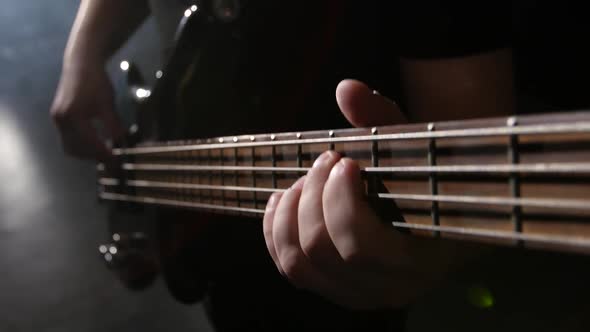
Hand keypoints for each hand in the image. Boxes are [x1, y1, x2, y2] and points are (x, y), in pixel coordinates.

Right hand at [50, 58, 124, 162]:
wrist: (81, 63)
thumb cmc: (96, 81)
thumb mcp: (107, 104)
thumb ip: (113, 125)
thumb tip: (121, 143)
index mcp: (73, 116)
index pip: (90, 144)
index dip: (104, 154)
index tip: (117, 162)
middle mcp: (61, 120)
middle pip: (76, 149)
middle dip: (94, 157)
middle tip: (112, 160)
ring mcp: (57, 119)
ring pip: (69, 146)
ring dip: (86, 153)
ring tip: (104, 153)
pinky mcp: (58, 117)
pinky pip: (67, 138)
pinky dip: (80, 145)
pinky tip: (95, 142)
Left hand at [262, 79, 469, 308]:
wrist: (439, 218)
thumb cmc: (427, 183)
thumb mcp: (415, 152)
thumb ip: (384, 122)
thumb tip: (347, 89)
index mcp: (416, 261)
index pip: (358, 246)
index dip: (339, 200)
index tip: (345, 161)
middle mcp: (385, 289)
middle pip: (320, 249)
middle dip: (313, 196)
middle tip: (326, 161)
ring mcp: (354, 294)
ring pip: (297, 264)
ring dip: (290, 214)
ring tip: (302, 180)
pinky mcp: (331, 288)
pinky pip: (288, 268)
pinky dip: (274, 231)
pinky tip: (281, 198)